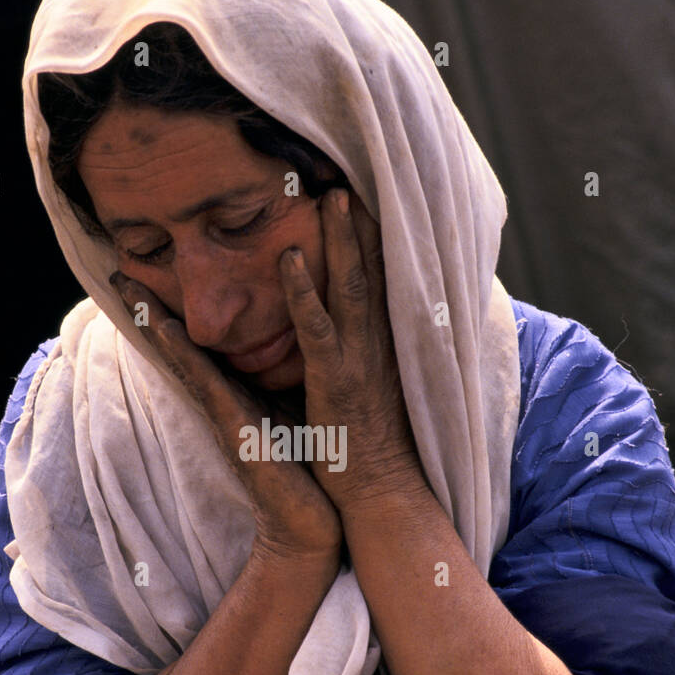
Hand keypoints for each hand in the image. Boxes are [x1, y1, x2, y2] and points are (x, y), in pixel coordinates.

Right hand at [110, 273, 342, 562]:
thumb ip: (282, 382)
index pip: (203, 344)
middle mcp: (223, 399)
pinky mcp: (233, 428)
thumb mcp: (292, 412)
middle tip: (118, 270)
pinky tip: (166, 330)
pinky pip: (206, 383)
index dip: (178, 311)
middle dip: (150, 309)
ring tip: (126, 288)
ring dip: (154, 323)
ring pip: (183, 357)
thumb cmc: (306, 469)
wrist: (309, 525)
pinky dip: (184, 355)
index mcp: (239, 392)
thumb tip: (286, 351)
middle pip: (181, 345)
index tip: (155, 276)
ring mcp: (223, 413)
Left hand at [277, 187, 423, 511]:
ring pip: (348, 287)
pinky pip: (315, 328)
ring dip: (340, 239)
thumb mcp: (374, 397)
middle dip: (364, 224)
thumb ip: (368, 362)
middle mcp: (377, 347)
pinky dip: (302, 292)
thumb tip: (365, 342)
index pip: (384, 282)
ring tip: (330, 194)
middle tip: (350, 176)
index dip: (378, 240)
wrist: (382, 498)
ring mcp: (358, 362)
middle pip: (374, 271)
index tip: (372, 199)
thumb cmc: (374, 455)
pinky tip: (288, 257)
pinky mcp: (334, 382)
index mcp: (385, 349)